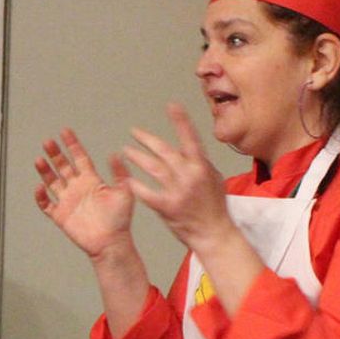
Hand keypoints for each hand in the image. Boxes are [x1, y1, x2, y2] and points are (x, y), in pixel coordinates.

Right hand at [34, 128, 136, 258]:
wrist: (111, 243)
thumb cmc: (120, 220)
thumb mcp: (125, 191)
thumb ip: (120, 172)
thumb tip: (116, 154)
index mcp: (92, 181)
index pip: (79, 158)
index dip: (72, 144)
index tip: (66, 132)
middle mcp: (78, 189)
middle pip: (62, 166)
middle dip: (55, 153)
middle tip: (48, 142)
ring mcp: (68, 201)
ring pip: (52, 182)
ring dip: (45, 171)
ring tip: (40, 160)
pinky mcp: (61, 215)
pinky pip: (47, 204)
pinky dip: (41, 197)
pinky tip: (39, 188)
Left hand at [119, 104, 236, 254]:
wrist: (214, 232)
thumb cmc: (214, 207)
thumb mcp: (213, 179)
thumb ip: (199, 164)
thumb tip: (189, 150)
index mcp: (202, 166)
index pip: (190, 138)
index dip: (180, 121)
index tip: (171, 106)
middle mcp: (189, 175)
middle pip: (164, 150)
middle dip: (147, 139)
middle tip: (134, 132)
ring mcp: (178, 190)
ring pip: (153, 167)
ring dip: (137, 157)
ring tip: (125, 150)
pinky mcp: (167, 206)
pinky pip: (146, 192)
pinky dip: (135, 185)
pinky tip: (124, 178)